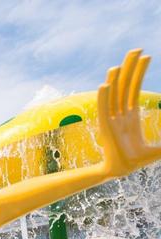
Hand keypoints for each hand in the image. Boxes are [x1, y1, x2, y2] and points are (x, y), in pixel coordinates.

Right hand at [97, 49, 160, 177]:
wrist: (124, 170)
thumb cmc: (139, 159)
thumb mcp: (160, 146)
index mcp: (131, 115)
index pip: (134, 88)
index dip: (140, 72)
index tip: (147, 56)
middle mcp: (120, 114)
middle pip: (124, 86)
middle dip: (130, 67)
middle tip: (136, 48)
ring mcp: (112, 120)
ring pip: (113, 95)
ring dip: (116, 79)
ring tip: (119, 64)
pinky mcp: (106, 128)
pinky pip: (104, 109)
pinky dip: (104, 97)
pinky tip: (106, 84)